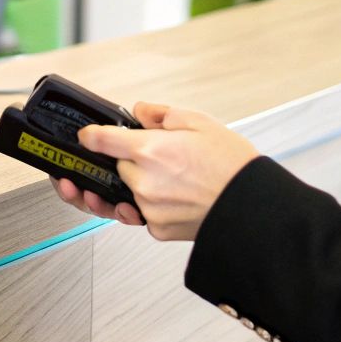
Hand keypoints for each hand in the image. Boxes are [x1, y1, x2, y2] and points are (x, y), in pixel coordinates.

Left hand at [49, 101, 259, 240]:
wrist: (252, 205)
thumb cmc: (232, 165)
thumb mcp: (199, 122)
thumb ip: (161, 114)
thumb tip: (140, 113)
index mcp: (150, 150)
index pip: (101, 140)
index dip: (91, 135)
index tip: (88, 135)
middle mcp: (144, 181)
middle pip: (117, 166)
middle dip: (129, 160)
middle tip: (157, 156)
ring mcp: (148, 208)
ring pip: (128, 191)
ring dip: (139, 183)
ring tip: (170, 178)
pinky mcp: (157, 229)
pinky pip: (142, 213)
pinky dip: (152, 204)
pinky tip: (175, 195)